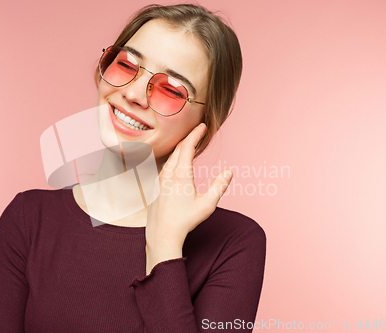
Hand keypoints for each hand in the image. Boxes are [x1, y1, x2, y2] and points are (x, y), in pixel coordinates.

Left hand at [144, 123, 232, 273]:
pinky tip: (178, 162)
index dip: (195, 134)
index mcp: (181, 175)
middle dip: (189, 137)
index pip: (188, 146)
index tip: (202, 126)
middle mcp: (168, 174)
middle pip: (178, 148)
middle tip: (199, 131)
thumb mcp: (207, 205)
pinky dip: (174, 158)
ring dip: (181, 148)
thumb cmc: (185, 221)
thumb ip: (219, 187)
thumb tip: (229, 172)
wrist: (162, 233)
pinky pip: (165, 165)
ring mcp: (160, 179)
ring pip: (170, 157)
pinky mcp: (156, 186)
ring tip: (190, 144)